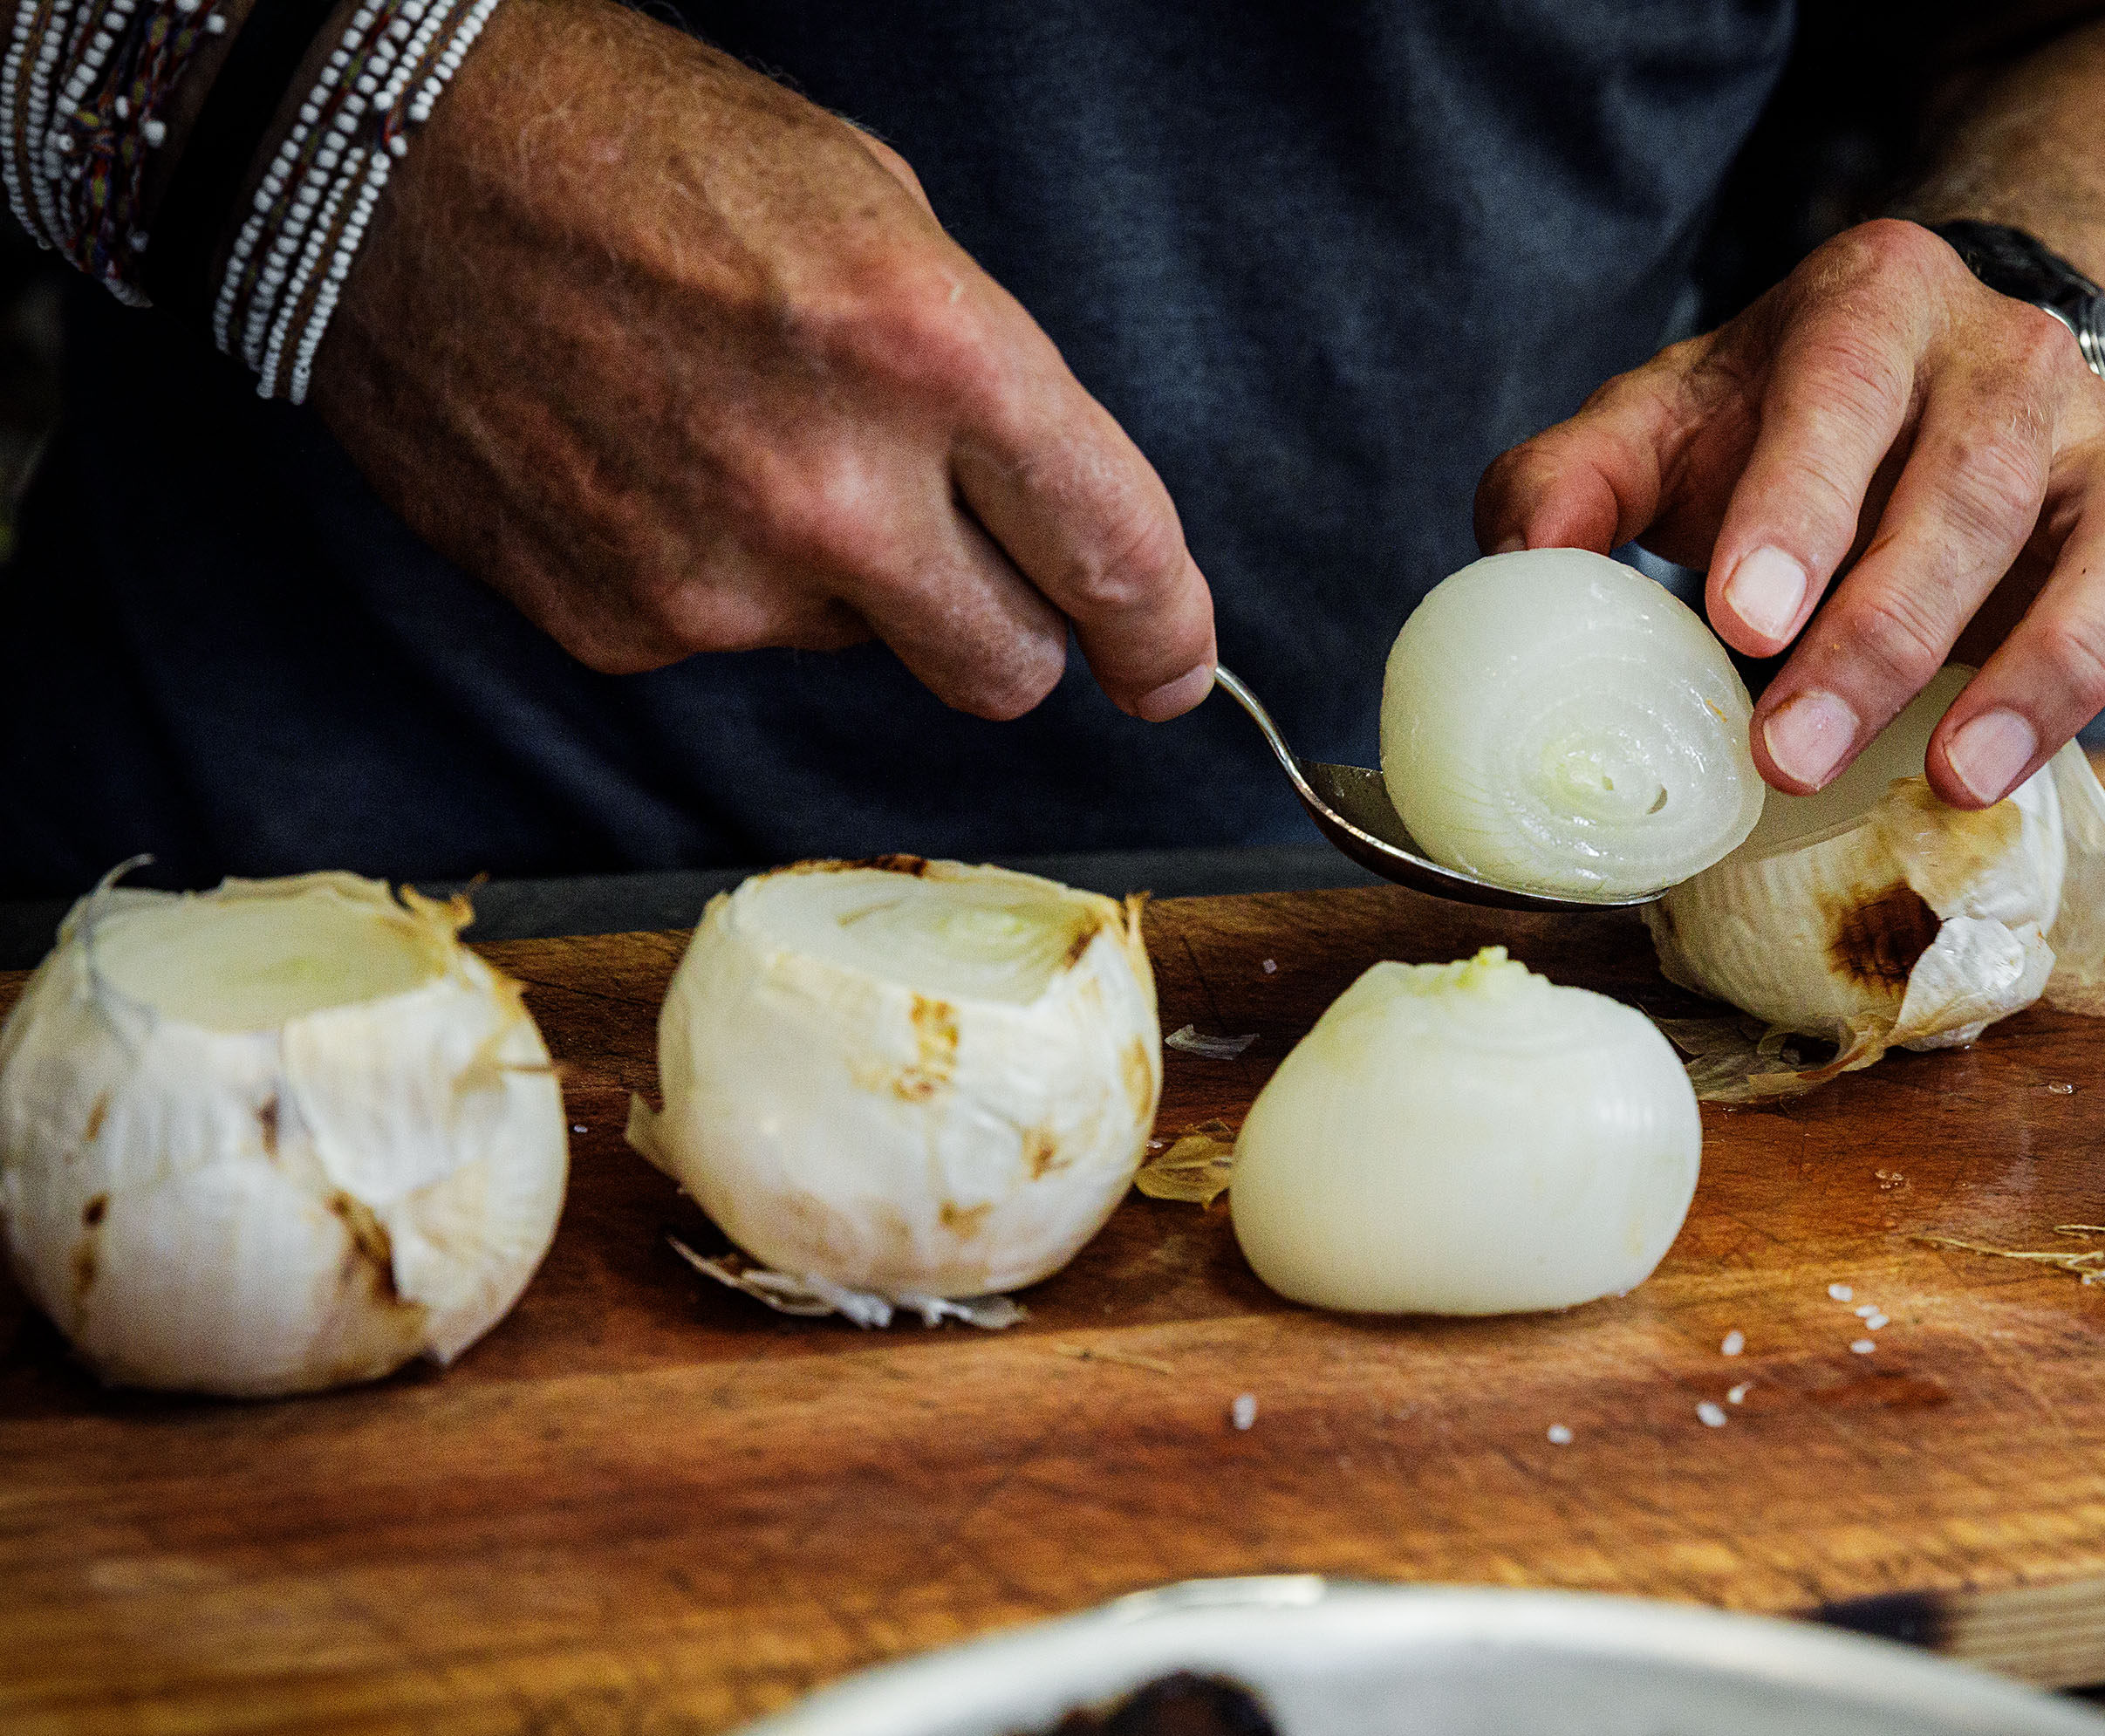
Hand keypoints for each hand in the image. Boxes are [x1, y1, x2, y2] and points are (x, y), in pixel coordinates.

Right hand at [309, 0, 1215, 720]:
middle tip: (964, 553)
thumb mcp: (877, 212)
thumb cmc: (647, 148)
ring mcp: (716, 578)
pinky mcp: (617, 627)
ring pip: (863, 653)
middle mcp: (831, 492)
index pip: (1114, 560)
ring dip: (847, 580)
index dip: (1161, 633)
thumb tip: (1047, 517)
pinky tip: (659, 466)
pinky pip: (736, 640)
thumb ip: (983, 385)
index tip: (1167, 664)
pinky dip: (724, 575)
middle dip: (1008, 625)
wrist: (392, 159)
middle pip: (1005, 673)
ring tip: (744, 439)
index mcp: (930, 354)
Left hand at [1475, 219, 2104, 824]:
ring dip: (2047, 673)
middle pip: (1974, 491)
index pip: (1842, 396)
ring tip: (1960, 781)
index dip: (1798, 508)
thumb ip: (1573, 478)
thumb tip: (1519, 562)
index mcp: (1876, 308)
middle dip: (1885, 633)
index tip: (1744, 620)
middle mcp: (2013, 365)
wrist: (1937, 374)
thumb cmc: (1778, 420)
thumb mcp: (1663, 420)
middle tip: (1794, 752)